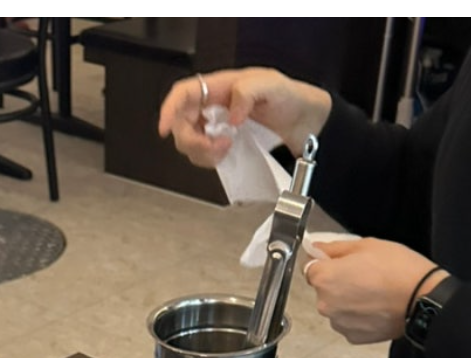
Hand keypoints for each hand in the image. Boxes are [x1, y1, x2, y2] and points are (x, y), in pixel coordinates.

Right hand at [157, 68, 332, 166]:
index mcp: (220, 87)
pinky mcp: (224, 145)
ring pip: (191, 143)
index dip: (169, 110)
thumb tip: (231, 115)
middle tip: (215, 147)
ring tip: (227, 149)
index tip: (164, 129)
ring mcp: (217, 127)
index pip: (184, 94)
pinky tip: (228, 155)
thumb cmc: (290, 98)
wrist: (305, 122)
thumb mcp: (273, 85)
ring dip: (203, 153)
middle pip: (181, 124)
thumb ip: (248, 93)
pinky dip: (212, 160)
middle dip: (192, 140)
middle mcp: (214, 106)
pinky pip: (205, 156)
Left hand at [303, 239, 447, 344]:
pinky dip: (358, 317)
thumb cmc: (398, 270)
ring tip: (373, 292)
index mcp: (324, 279)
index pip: (310, 269)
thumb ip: (335, 248)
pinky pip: (349, 323)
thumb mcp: (366, 246)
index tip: (338, 262)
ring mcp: (338, 323)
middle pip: (323, 290)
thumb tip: (317, 249)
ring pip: (336, 308)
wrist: (422, 300)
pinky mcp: (353, 337)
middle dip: (338, 283)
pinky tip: (376, 307)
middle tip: (363, 275)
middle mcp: (325, 304)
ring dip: (348, 301)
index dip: (324, 264)